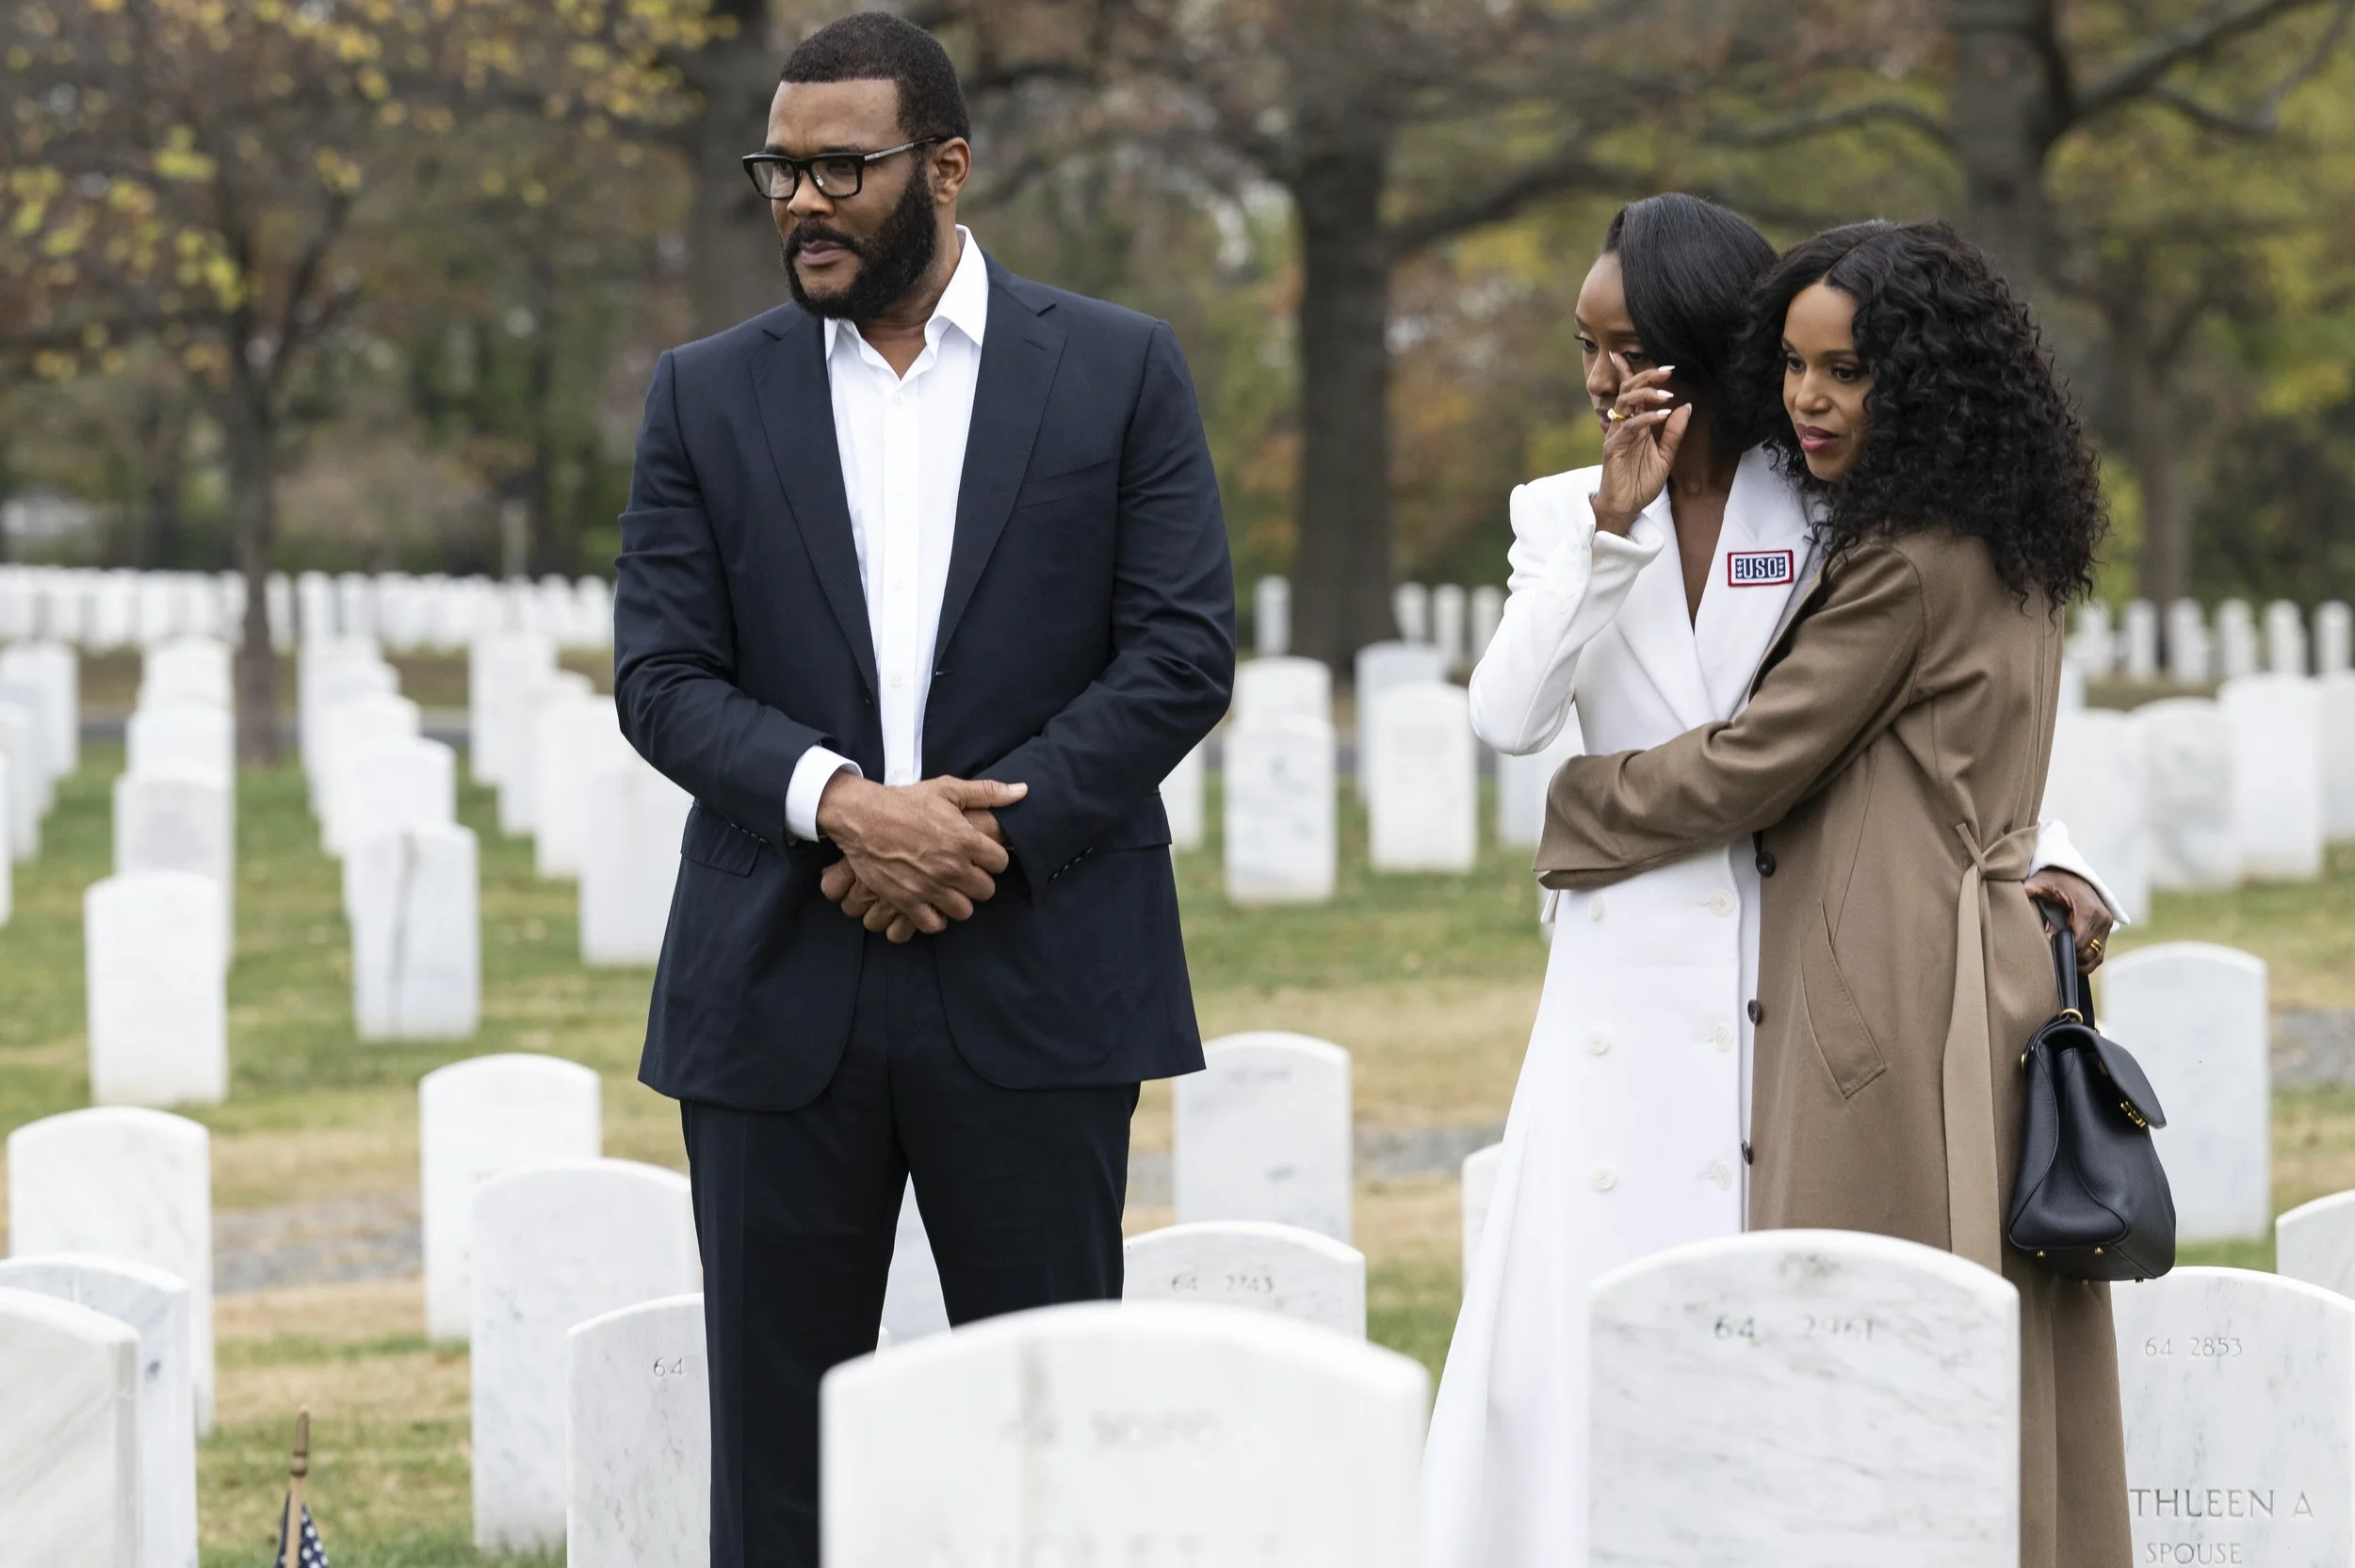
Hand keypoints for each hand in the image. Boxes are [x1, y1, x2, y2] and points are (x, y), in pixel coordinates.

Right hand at [815, 773, 1027, 934]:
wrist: (862, 817)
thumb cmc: (905, 802)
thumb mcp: (948, 789)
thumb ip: (988, 792)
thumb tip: (1022, 791)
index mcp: (966, 840)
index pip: (1000, 863)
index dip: (992, 859)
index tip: (981, 856)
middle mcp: (952, 867)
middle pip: (985, 891)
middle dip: (978, 881)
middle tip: (965, 873)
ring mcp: (930, 887)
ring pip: (964, 910)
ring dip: (959, 901)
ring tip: (949, 889)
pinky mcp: (908, 901)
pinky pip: (933, 924)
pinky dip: (935, 918)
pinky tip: (931, 905)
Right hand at [1591, 359, 1692, 535]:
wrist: (1626, 507)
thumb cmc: (1641, 483)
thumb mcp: (1665, 455)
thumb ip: (1674, 432)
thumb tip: (1687, 406)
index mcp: (1635, 424)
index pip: (1636, 393)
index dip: (1645, 375)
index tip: (1668, 366)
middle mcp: (1624, 425)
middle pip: (1629, 390)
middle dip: (1647, 376)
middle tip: (1668, 370)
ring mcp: (1617, 435)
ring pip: (1625, 402)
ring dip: (1646, 393)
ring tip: (1667, 394)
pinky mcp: (1613, 447)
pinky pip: (1630, 426)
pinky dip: (1647, 418)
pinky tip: (1664, 414)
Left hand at [2024, 867, 2114, 971]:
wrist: (2074, 875)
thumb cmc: (2056, 881)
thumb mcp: (2044, 882)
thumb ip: (2035, 888)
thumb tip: (2024, 891)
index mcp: (2088, 911)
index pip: (2078, 943)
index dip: (2062, 950)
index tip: (2048, 948)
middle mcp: (2102, 919)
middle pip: (2086, 952)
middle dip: (2069, 957)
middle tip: (2051, 957)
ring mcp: (2107, 926)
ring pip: (2095, 957)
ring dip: (2079, 963)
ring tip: (2061, 962)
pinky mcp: (2107, 930)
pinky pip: (2099, 954)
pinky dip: (2087, 961)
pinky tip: (2071, 961)